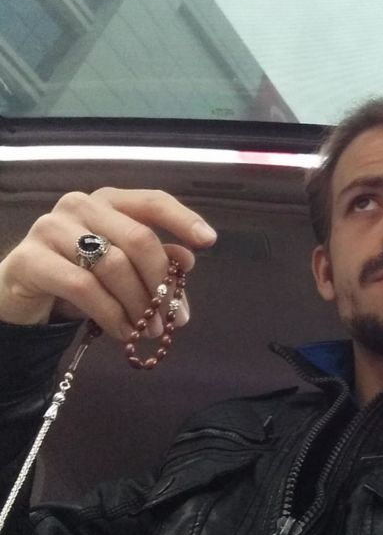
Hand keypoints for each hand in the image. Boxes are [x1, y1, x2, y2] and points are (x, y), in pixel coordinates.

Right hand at [0, 188, 216, 339]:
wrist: (22, 294)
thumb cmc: (79, 275)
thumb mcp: (122, 270)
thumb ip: (155, 262)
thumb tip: (188, 260)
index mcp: (109, 201)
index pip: (152, 201)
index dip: (182, 219)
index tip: (209, 241)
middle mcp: (81, 205)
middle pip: (138, 238)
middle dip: (161, 282)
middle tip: (173, 317)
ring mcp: (52, 227)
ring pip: (113, 265)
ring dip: (138, 304)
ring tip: (148, 331)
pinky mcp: (30, 258)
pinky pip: (83, 287)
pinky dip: (111, 314)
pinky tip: (123, 333)